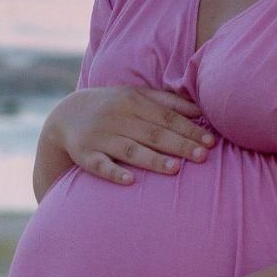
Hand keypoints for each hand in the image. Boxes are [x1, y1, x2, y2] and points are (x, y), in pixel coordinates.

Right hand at [41, 86, 215, 186]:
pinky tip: (129, 181)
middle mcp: (117, 118)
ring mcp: (100, 137)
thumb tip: (200, 111)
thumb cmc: (111, 106)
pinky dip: (114, 173)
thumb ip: (166, 102)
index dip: (189, 129)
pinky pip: (100, 165)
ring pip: (130, 150)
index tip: (210, 142)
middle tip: (203, 157)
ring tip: (176, 169)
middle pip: (153, 133)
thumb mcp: (135, 96)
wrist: (65, 115)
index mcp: (132, 101)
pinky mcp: (84, 155)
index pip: (166, 117)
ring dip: (153, 159)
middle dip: (179, 145)